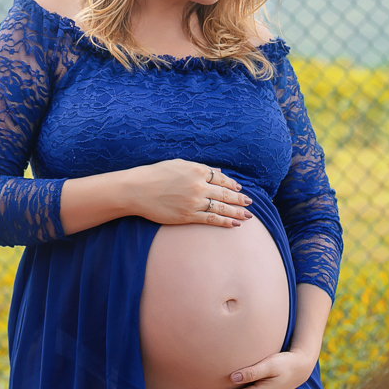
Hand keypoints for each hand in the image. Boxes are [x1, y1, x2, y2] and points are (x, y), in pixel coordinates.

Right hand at [126, 160, 253, 227]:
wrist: (138, 189)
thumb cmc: (156, 174)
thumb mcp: (179, 164)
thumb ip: (200, 168)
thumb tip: (217, 172)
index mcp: (197, 170)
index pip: (221, 178)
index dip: (232, 184)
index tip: (239, 188)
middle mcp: (199, 186)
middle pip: (225, 193)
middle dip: (239, 199)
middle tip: (250, 202)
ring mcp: (194, 202)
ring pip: (221, 208)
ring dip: (237, 212)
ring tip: (248, 216)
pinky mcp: (188, 216)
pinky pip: (211, 219)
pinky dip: (224, 222)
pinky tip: (234, 224)